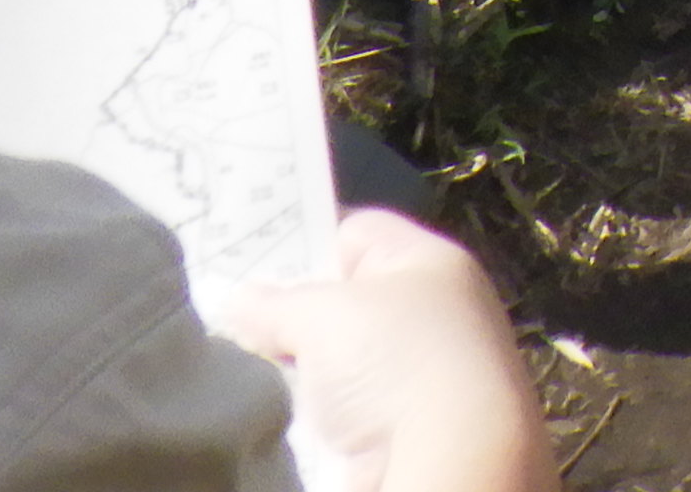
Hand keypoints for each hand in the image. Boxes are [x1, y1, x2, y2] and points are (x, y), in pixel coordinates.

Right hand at [213, 208, 558, 491]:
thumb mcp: (323, 316)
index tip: (249, 265)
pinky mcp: (408, 426)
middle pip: (346, 300)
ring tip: (249, 369)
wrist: (453, 457)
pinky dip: (319, 412)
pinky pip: (349, 407)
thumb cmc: (397, 362)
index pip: (357, 232)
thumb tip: (239, 300)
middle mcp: (434, 310)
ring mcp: (424, 371)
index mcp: (429, 262)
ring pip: (342, 360)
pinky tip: (283, 413)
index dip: (303, 241)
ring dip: (302, 370)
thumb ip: (274, 304)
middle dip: (294, 314)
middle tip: (237, 323)